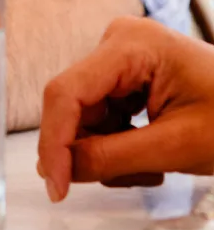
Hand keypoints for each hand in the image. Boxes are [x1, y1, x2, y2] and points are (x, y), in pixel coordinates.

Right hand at [37, 17, 213, 201]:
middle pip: (72, 106)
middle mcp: (117, 43)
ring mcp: (120, 59)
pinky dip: (116, 146)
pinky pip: (99, 118)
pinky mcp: (125, 78)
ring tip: (151, 169)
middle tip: (127, 178)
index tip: (56, 186)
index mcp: (130, 45)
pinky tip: (148, 157)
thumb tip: (59, 171)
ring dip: (106, 152)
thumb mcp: (176, 146)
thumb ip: (111, 158)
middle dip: (89, 149)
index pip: (66, 94)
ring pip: (83, 117)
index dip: (53, 142)